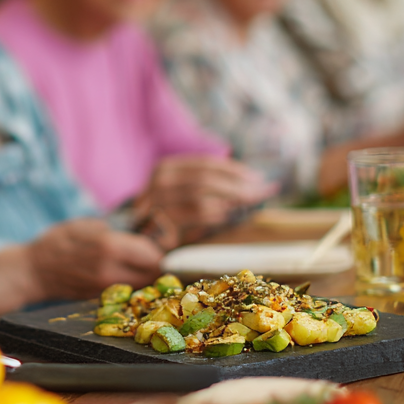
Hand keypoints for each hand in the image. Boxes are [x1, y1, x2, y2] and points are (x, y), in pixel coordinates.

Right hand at [25, 218, 166, 300]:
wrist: (34, 270)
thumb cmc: (59, 241)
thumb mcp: (87, 224)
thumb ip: (116, 231)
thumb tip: (142, 235)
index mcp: (109, 246)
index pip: (152, 254)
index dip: (158, 250)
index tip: (157, 244)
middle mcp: (111, 270)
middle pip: (152, 274)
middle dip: (156, 265)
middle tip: (152, 256)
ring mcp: (106, 288)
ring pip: (141, 285)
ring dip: (145, 276)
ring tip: (138, 265)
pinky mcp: (101, 298)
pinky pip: (126, 291)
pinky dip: (130, 284)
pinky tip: (123, 274)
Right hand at [137, 156, 277, 226]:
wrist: (141, 240)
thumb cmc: (173, 215)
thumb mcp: (187, 193)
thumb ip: (213, 184)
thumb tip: (259, 182)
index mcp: (167, 167)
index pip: (206, 163)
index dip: (234, 169)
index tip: (258, 178)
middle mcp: (159, 180)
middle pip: (205, 178)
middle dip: (237, 184)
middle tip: (261, 192)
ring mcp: (157, 201)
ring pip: (200, 196)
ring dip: (230, 199)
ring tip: (249, 203)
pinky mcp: (160, 222)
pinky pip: (193, 215)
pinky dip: (215, 215)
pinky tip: (229, 217)